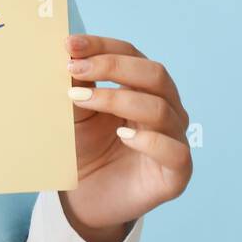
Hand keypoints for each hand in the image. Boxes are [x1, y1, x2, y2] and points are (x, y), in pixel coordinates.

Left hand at [60, 33, 192, 241]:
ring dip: (117, 99)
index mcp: (142, 87)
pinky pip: (174, 150)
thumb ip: (76, 85)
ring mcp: (173, 139)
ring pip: (160, 109)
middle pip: (154, 74)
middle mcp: (165, 108)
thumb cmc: (83, 148)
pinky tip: (122, 136)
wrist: (84, 197)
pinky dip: (148, 140)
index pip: (131, 54)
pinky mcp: (176, 172)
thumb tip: (65, 54)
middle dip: (112, 66)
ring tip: (80, 100)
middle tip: (73, 68)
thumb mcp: (72, 112)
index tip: (69, 44)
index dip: (102, 46)